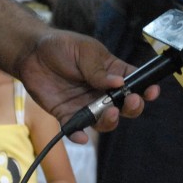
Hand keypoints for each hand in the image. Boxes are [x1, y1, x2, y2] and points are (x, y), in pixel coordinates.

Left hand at [18, 29, 158, 140]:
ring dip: (110, 121)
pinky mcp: (67, 115)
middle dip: (132, 107)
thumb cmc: (61, 47)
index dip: (146, 89)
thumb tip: (120, 83)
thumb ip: (100, 69)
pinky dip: (79, 135)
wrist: (31, 54)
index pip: (135, 83)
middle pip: (125, 107)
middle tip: (130, 101)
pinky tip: (81, 136)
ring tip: (109, 113)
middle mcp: (103, 92)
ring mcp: (86, 105)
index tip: (152, 92)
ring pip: (105, 122)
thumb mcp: (84, 51)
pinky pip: (76, 130)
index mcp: (112, 73)